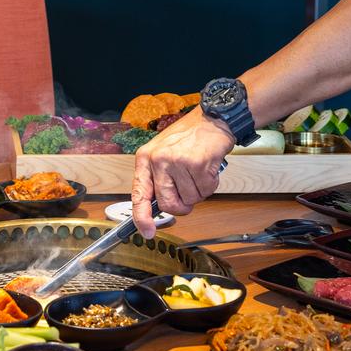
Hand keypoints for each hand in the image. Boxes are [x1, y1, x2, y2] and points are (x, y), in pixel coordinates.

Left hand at [131, 107, 234, 238]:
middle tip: (189, 193)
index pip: (139, 193)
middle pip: (168, 203)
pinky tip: (208, 168)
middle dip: (182, 205)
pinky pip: (206, 190)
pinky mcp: (197, 164)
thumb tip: (158, 207)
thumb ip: (158, 177)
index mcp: (146, 158)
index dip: (142, 216)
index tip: (147, 231)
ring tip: (198, 171)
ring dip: (199, 191)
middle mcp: (158, 160)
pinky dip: (210, 184)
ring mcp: (177, 162)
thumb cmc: (188, 136)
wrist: (211, 118)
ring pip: (190, 199)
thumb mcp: (163, 152)